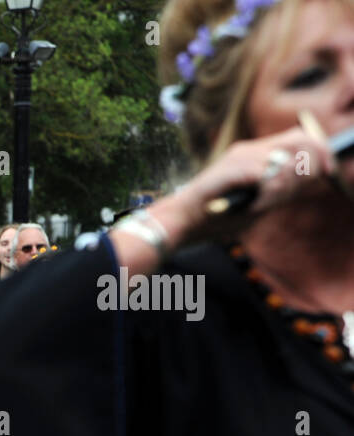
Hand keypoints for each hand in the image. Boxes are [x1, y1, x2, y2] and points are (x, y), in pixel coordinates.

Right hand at [162, 126, 335, 245]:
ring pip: (286, 159)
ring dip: (285, 185)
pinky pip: (267, 176)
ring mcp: (240, 157)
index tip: (330, 170)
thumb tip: (313, 178)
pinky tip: (253, 205)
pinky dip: (267, 194)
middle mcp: (249, 150)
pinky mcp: (232, 167)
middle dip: (313, 162)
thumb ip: (281, 189)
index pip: (299, 137)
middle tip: (309, 182)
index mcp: (255, 155)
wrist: (182, 222)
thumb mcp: (256, 202)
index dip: (320, 150)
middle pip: (299, 139)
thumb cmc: (215, 217)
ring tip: (264, 203)